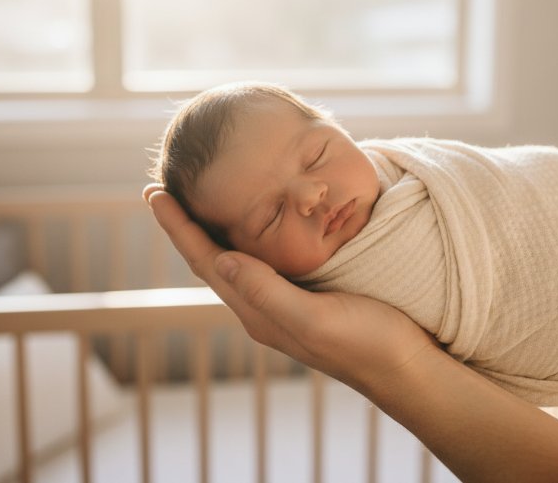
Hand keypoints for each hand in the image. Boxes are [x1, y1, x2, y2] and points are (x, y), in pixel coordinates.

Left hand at [142, 184, 435, 392]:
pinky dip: (246, 237)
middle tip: (162, 189)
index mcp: (259, 312)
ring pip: (234, 260)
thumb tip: (222, 260)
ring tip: (194, 202)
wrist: (404, 368)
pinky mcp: (306, 297)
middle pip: (212, 259)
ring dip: (211, 230)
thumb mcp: (315, 319)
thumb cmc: (366, 343)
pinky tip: (255, 225)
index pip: (207, 262)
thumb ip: (269, 292)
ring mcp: (284, 303)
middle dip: (185, 226)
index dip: (178, 228)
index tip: (153, 192)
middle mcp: (263, 308)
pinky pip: (262, 261)